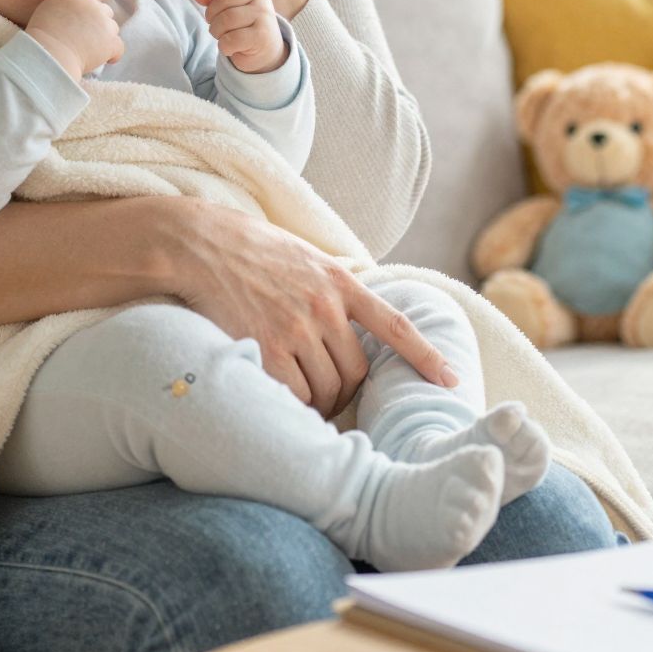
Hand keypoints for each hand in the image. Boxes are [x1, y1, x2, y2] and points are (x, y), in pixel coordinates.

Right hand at [25, 0, 123, 80]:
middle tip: (82, 35)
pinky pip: (118, 46)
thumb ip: (62, 5)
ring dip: (104, 36)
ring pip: (111, 26)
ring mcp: (103, 22)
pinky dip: (113, 53)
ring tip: (88, 48)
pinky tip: (105, 59)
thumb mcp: (45, 11)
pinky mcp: (111, 41)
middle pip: (102, 8)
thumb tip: (72, 11)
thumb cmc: (40, 38)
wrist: (49, 55)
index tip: (79, 12)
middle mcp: (90, 4)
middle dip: (95, 20)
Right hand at [169, 201, 459, 415]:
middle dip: (345, 391)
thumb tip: (358, 316)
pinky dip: (294, 407)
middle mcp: (324, 306)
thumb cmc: (250, 250)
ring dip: (317, 401)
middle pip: (355, 373)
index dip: (426, 357)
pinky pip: (294, 395)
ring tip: (297, 394)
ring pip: (327, 388)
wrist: (201, 244)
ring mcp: (295, 328)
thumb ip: (333, 285)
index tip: (451, 380)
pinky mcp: (264, 347)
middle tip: (325, 395)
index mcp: (340, 281)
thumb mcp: (305, 256)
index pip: (395, 326)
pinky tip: (282, 402)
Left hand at [194, 0, 285, 72]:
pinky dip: (224, 46)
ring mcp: (263, 15)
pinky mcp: (262, 36)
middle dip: (211, 14)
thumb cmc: (241, 24)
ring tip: (223, 35)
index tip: (213, 3)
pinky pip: (231, 39)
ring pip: (226, 20)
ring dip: (216, 32)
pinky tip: (231, 47)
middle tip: (215, 24)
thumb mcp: (225, 6)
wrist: (265, 50)